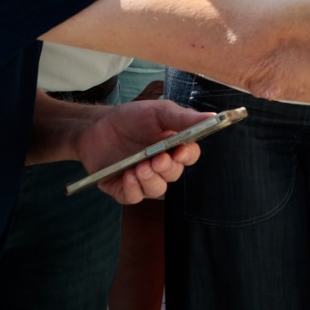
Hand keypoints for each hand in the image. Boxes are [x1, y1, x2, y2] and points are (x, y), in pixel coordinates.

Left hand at [73, 98, 212, 203]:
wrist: (96, 126)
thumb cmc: (130, 118)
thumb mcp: (157, 111)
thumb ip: (183, 117)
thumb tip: (213, 118)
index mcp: (174, 146)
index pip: (189, 156)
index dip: (187, 156)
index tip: (180, 151)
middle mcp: (161, 166)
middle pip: (174, 175)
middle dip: (166, 169)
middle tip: (156, 160)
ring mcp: (143, 179)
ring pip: (156, 190)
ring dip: (150, 180)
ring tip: (139, 167)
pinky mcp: (124, 189)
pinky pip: (134, 197)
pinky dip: (132, 189)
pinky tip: (127, 176)